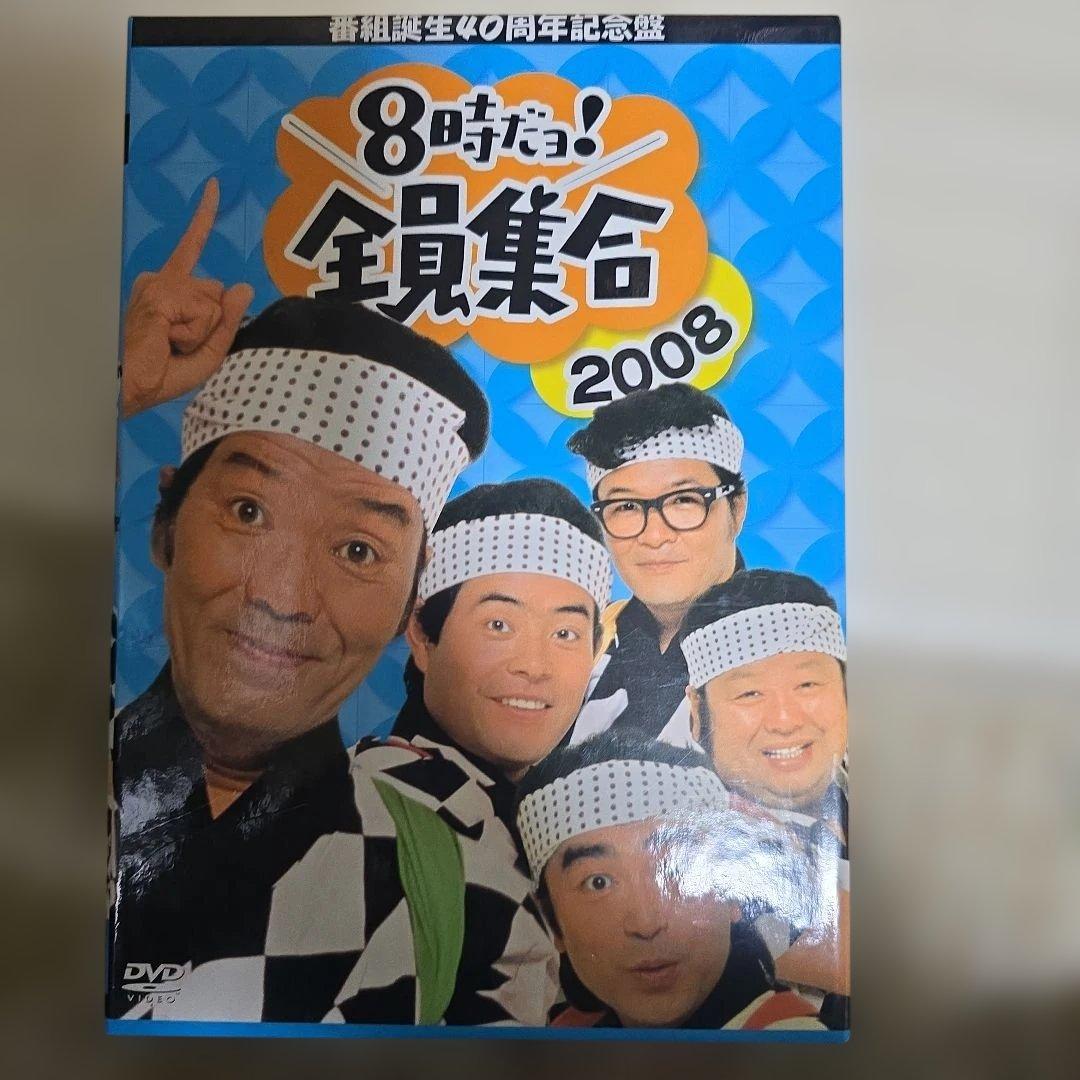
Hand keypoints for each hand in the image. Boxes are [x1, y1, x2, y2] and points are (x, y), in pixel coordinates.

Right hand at [122, 178, 254, 417]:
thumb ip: (228, 319)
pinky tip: (169, 340)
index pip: (191, 247)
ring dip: (204, 332)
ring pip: (214, 303)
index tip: (213, 185)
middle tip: (181, 343)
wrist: (133, 387)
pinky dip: (196, 334)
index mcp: (168, 287)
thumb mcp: (209, 349)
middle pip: (217, 291)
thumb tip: (244, 286)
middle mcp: (161, 280)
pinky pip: (204, 313)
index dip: (204, 216)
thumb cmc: (164, 372)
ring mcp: (159, 284)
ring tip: (173, 343)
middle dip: (213, 324)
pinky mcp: (160, 293)